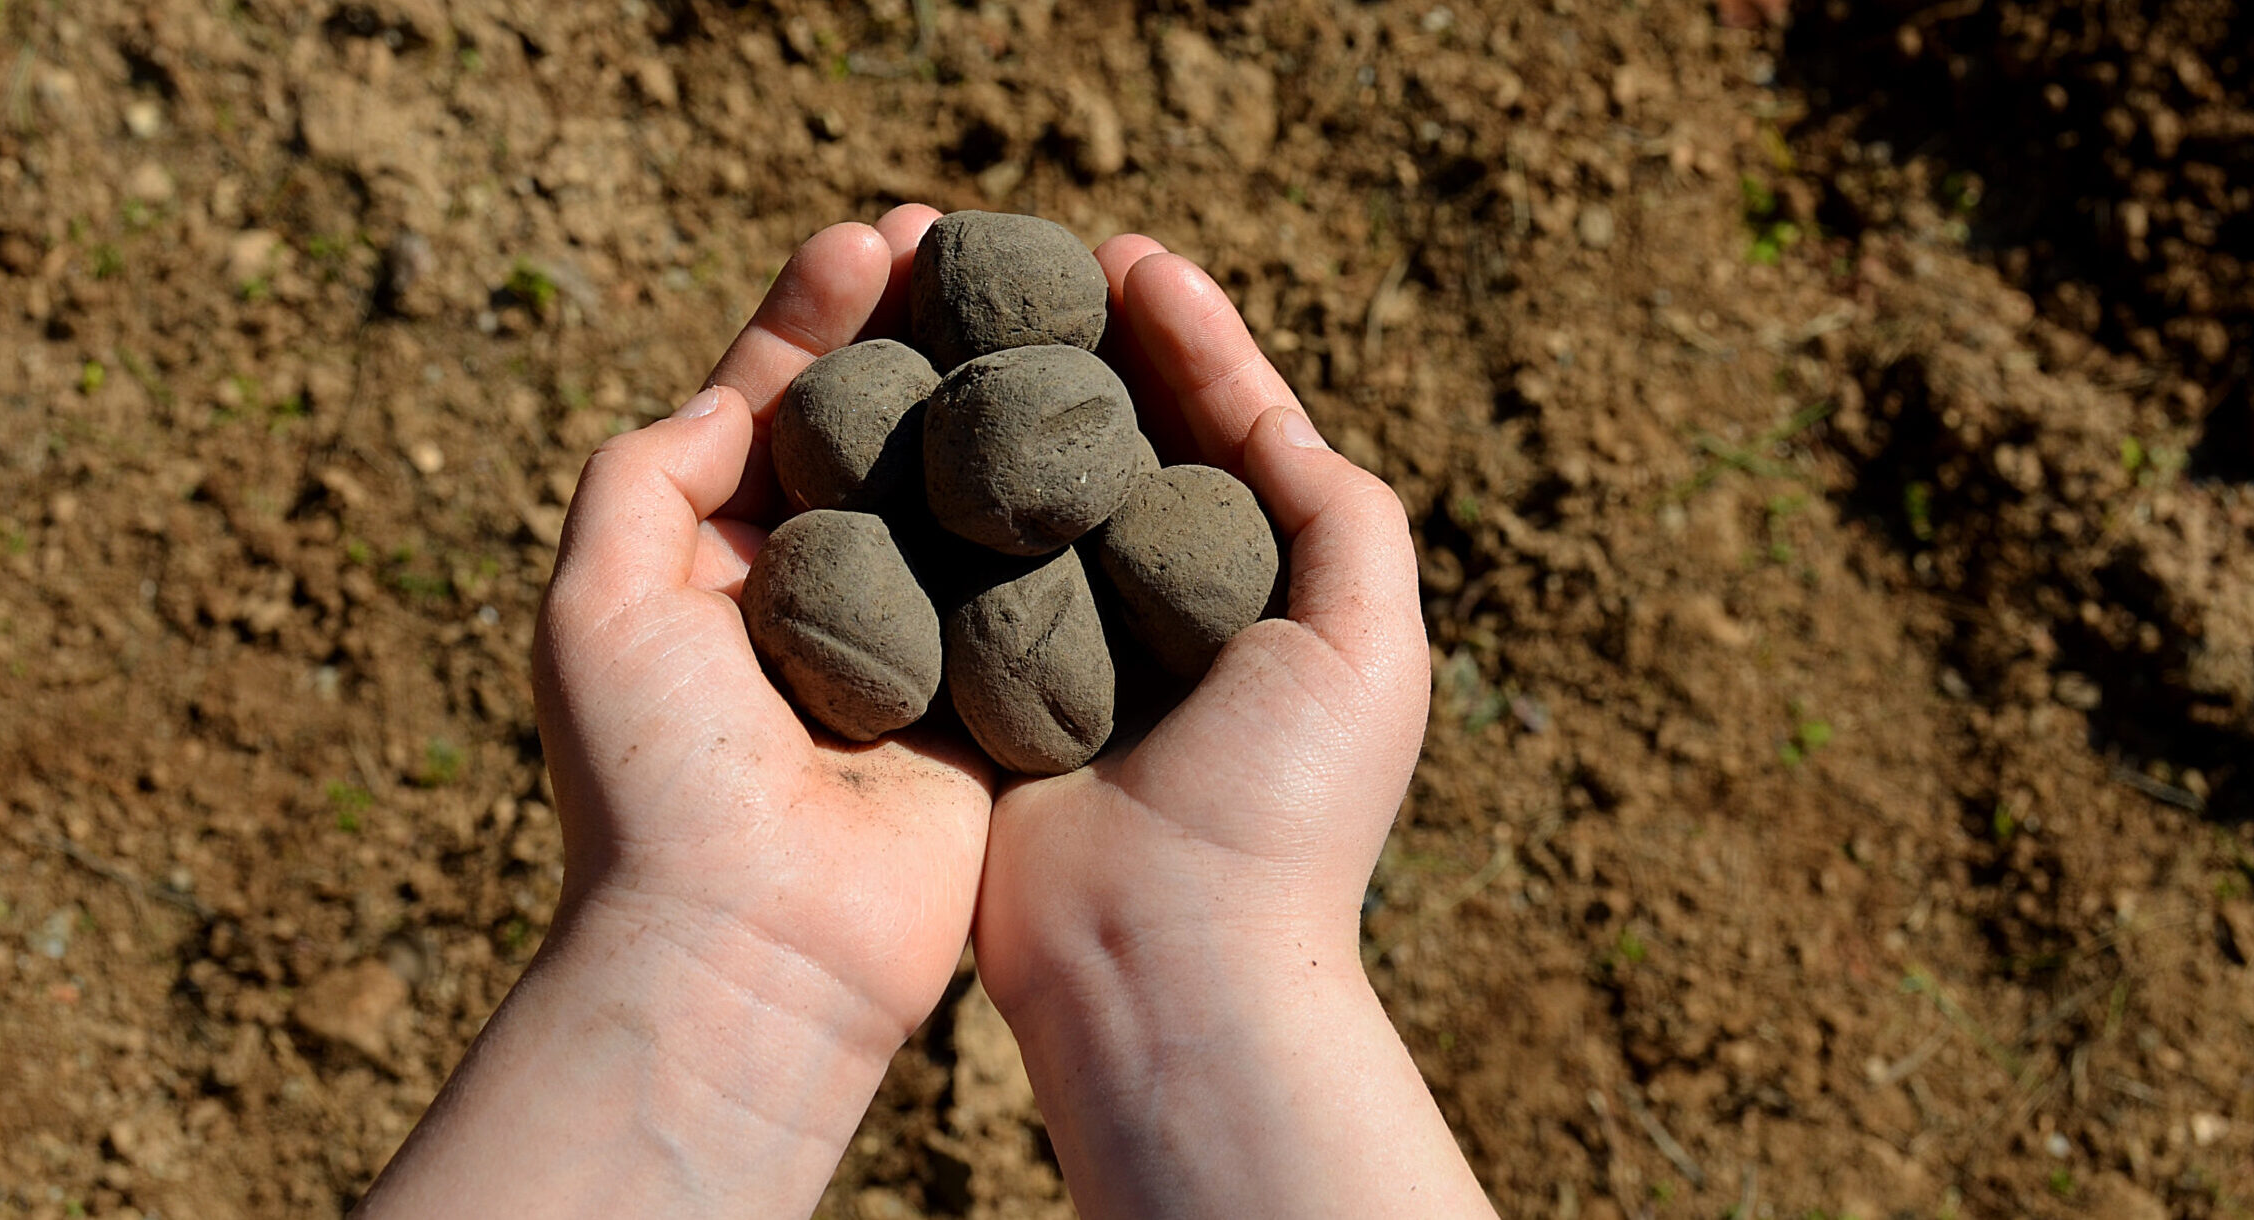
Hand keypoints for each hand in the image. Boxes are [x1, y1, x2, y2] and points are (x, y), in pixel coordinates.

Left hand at [360, 206, 990, 1218]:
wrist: (755, 944)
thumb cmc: (656, 774)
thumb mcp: (597, 598)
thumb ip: (647, 473)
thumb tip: (740, 394)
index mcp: (716, 562)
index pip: (773, 402)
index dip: (819, 316)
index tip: (876, 238)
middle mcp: (818, 592)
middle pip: (881, 430)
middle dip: (923, 333)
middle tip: (979, 246)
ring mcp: (912, 644)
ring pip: (963, 494)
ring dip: (1000, 400)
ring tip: (1054, 307)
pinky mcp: (991, 700)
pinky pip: (1034, 585)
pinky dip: (1062, 510)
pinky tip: (1103, 426)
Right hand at [971, 240, 1493, 1216]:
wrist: (1164, 963)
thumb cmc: (1283, 807)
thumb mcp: (1366, 641)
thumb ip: (1342, 513)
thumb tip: (1270, 410)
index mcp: (1250, 591)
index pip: (1220, 429)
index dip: (1182, 337)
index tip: (1127, 256)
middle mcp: (1149, 610)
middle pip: (1108, 445)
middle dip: (1069, 347)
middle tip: (1012, 258)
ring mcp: (1051, 645)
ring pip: (1015, 495)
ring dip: (983, 402)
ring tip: (942, 311)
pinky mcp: (967, 687)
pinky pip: (938, 568)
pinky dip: (917, 493)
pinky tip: (887, 414)